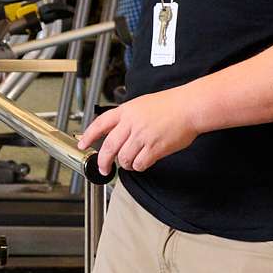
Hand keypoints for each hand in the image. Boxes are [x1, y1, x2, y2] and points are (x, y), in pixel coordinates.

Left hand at [81, 89, 202, 175]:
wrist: (190, 107)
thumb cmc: (171, 104)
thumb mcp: (142, 104)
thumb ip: (128, 117)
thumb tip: (118, 132)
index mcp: (126, 111)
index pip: (100, 124)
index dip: (88, 136)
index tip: (82, 144)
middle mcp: (131, 124)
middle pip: (108, 147)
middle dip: (103, 161)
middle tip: (103, 168)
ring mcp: (142, 136)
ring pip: (123, 158)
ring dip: (125, 165)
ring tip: (130, 163)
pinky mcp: (155, 148)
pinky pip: (139, 163)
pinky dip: (138, 166)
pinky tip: (142, 163)